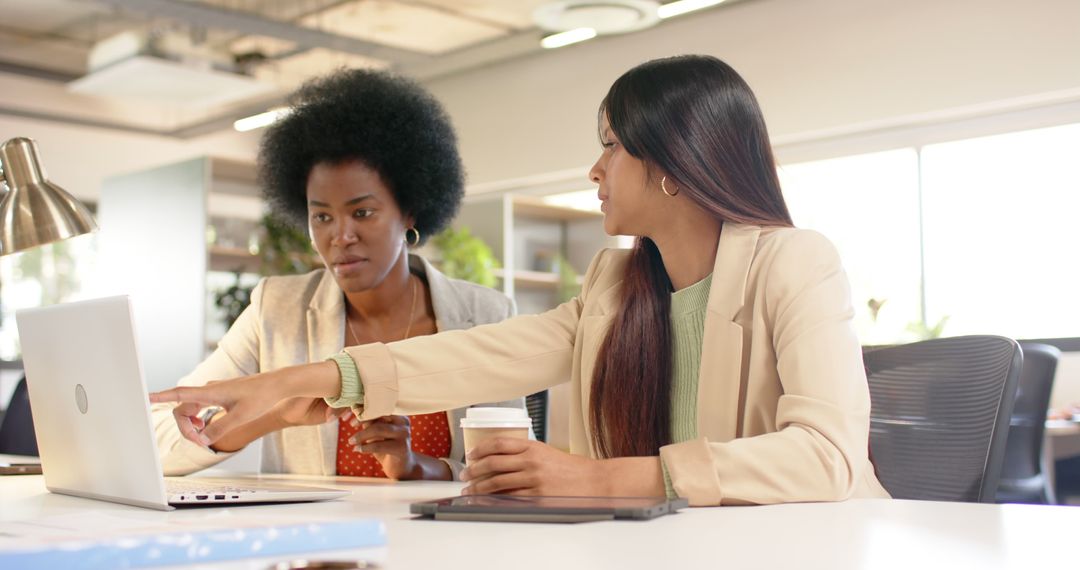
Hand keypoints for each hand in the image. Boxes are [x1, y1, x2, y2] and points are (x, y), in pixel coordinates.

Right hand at [149, 362, 339, 446]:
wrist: (278, 384)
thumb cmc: (261, 396)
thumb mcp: (240, 417)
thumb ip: (219, 429)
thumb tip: (202, 440)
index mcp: (210, 392)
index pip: (179, 394)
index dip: (160, 397)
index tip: (144, 396)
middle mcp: (208, 390)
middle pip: (182, 410)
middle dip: (186, 428)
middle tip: (201, 442)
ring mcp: (213, 392)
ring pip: (190, 411)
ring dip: (192, 426)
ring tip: (204, 437)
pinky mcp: (219, 396)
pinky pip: (200, 409)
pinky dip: (200, 421)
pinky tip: (208, 429)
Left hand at [347, 415, 418, 479]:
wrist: (401, 467)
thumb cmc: (387, 449)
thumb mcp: (377, 433)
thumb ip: (370, 423)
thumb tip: (354, 412)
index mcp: (398, 415)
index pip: (380, 407)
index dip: (364, 410)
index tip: (350, 415)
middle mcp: (403, 423)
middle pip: (378, 416)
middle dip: (361, 420)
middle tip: (351, 425)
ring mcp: (404, 435)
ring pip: (377, 429)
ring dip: (361, 435)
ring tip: (351, 441)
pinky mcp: (401, 448)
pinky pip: (378, 445)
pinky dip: (365, 447)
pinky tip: (357, 449)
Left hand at [459, 438, 605, 495]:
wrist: (594, 481)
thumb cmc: (572, 468)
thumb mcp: (547, 452)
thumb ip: (525, 454)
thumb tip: (499, 460)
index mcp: (533, 446)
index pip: (499, 443)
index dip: (480, 449)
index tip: (471, 455)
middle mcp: (531, 461)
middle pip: (493, 463)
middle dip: (474, 470)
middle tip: (465, 475)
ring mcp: (534, 479)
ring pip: (497, 482)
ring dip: (480, 487)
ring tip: (471, 490)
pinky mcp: (537, 496)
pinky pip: (510, 497)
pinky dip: (495, 499)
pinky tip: (488, 501)